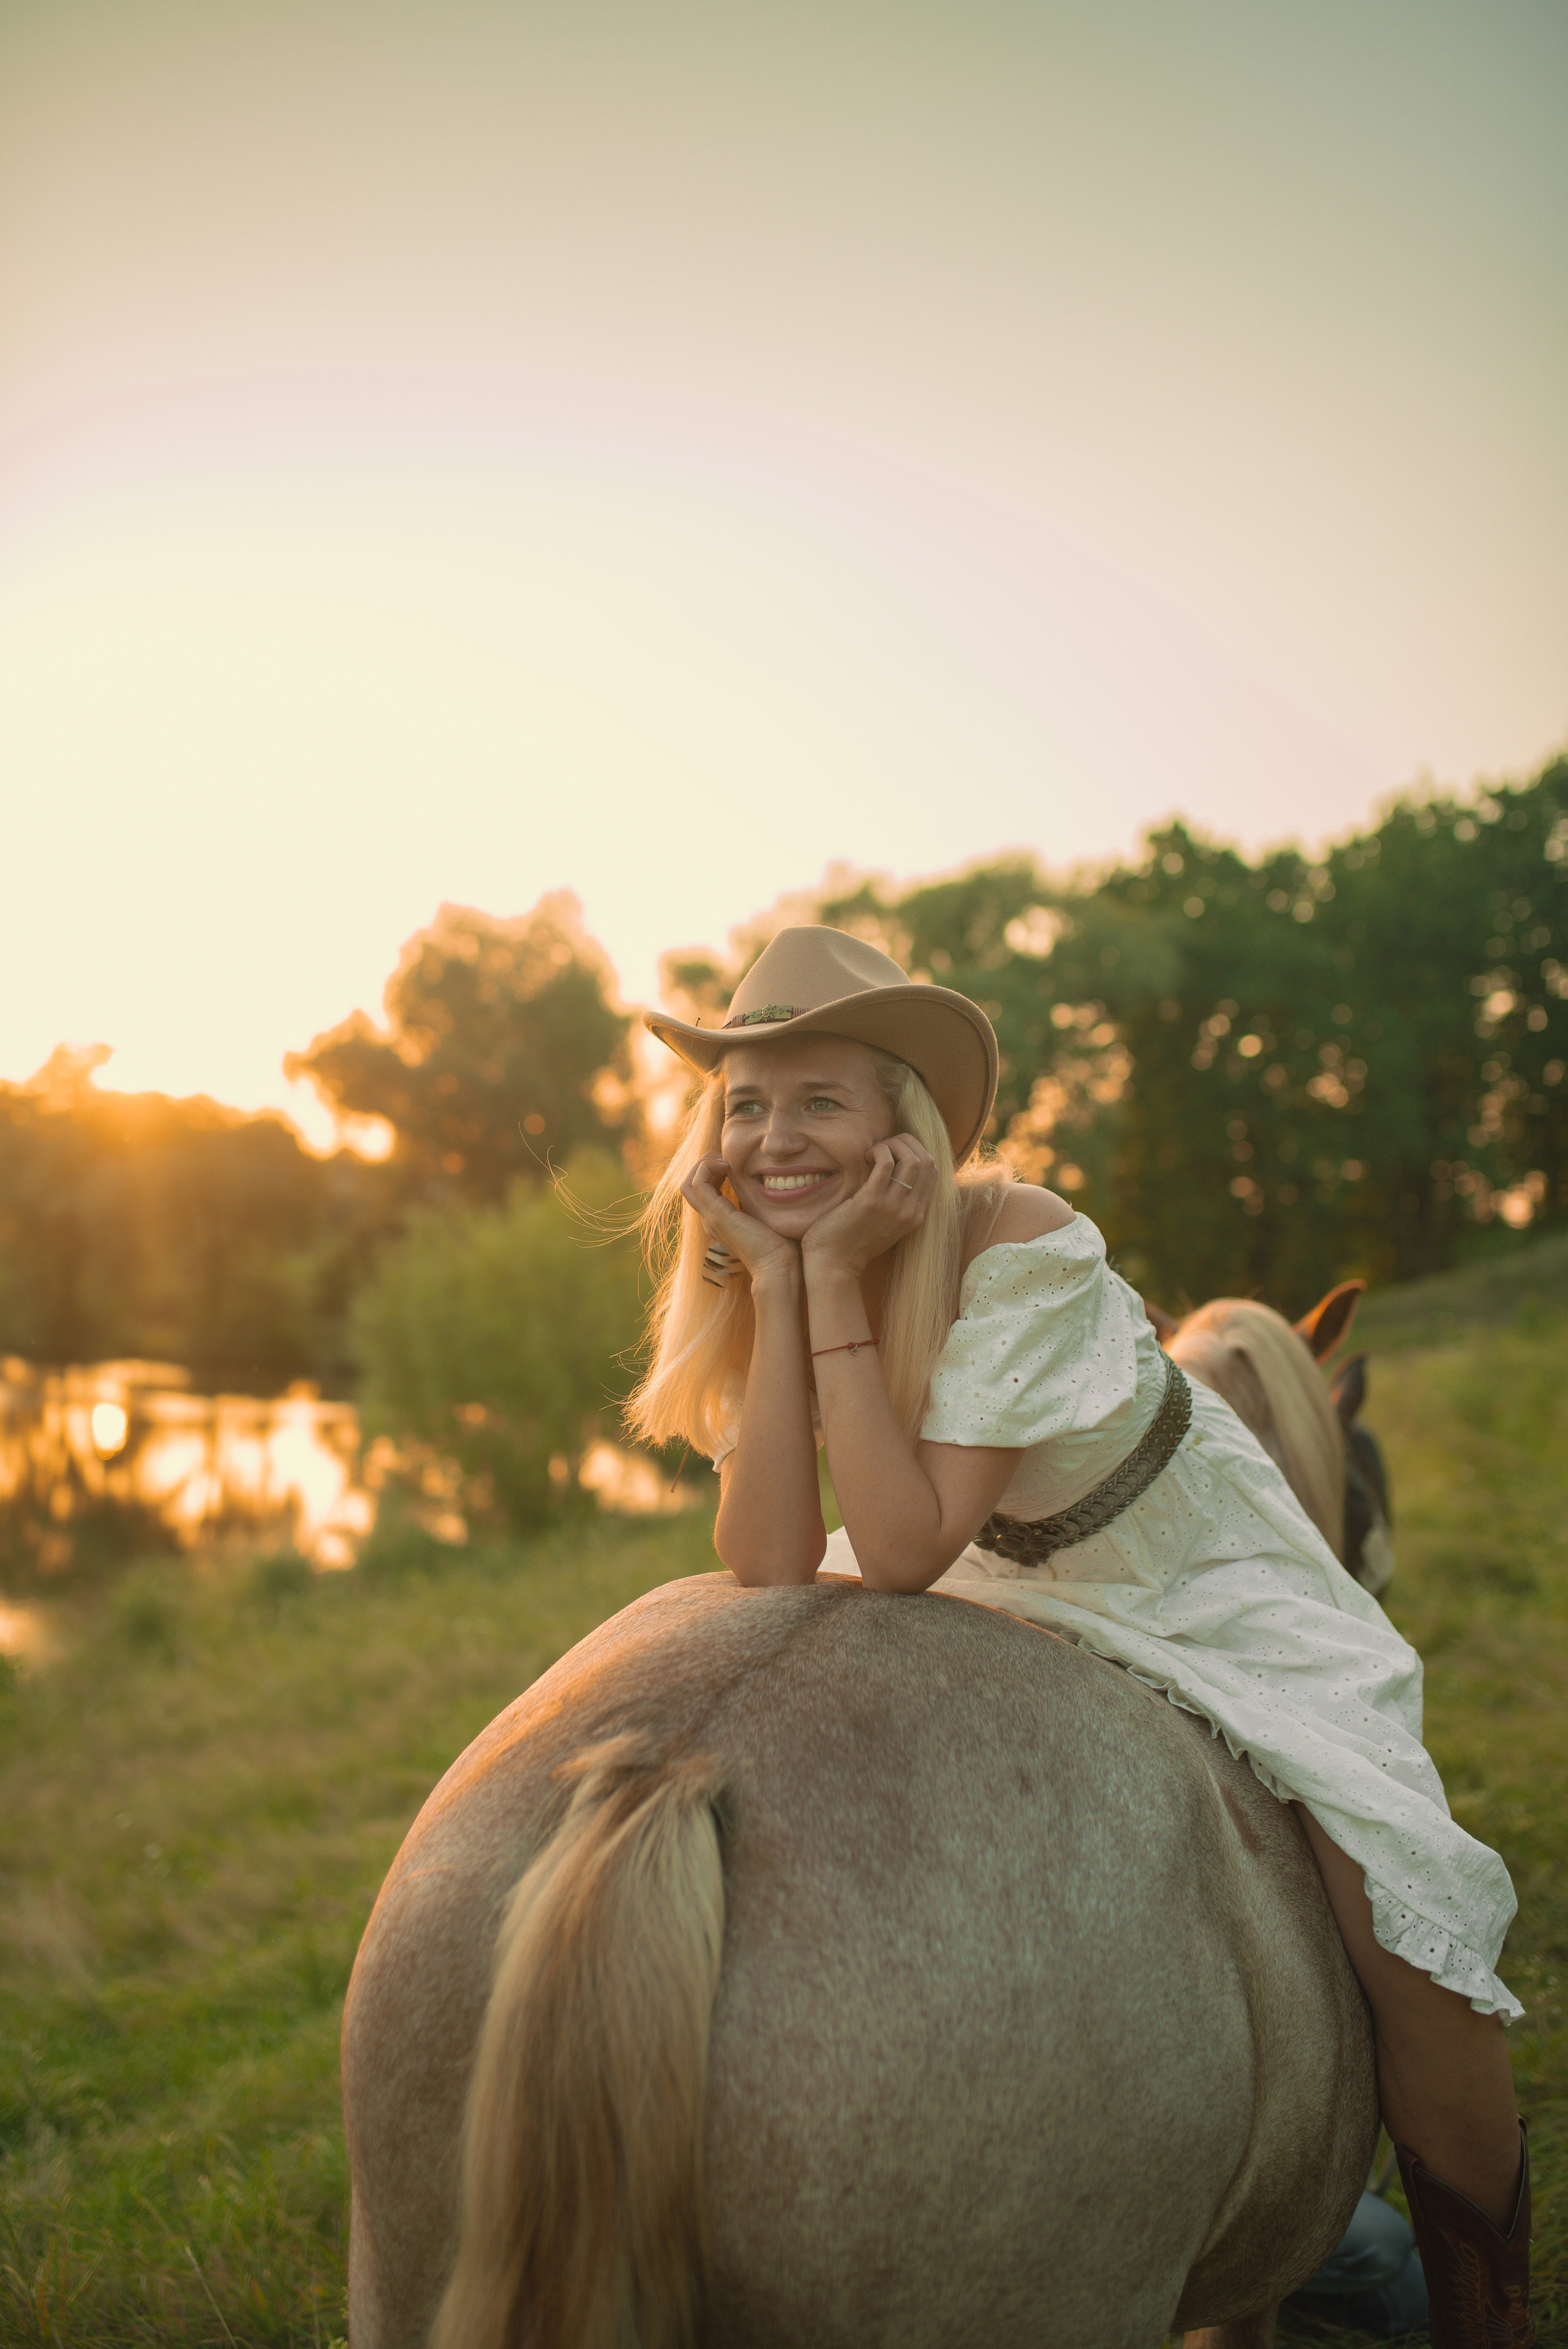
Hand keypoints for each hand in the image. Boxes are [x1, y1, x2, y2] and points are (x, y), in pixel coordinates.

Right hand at [679, 1154, 802, 1287]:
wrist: (778, 1266)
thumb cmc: (780, 1245)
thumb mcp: (765, 1218)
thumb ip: (759, 1205)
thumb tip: (772, 1188)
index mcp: (719, 1220)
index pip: (701, 1190)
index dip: (712, 1170)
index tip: (733, 1164)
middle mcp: (710, 1219)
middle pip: (688, 1185)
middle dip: (704, 1164)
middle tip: (726, 1159)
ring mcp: (710, 1218)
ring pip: (688, 1183)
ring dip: (704, 1164)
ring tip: (726, 1161)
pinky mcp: (717, 1215)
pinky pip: (698, 1183)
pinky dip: (708, 1167)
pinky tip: (729, 1166)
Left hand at [800, 1133, 934, 1278]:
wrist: (833, 1265)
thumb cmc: (851, 1241)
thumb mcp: (883, 1223)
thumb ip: (894, 1202)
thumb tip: (893, 1169)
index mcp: (916, 1216)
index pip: (933, 1172)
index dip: (917, 1151)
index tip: (895, 1151)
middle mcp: (910, 1211)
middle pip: (927, 1161)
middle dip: (907, 1143)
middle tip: (885, 1146)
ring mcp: (893, 1207)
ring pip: (912, 1159)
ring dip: (893, 1144)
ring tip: (875, 1150)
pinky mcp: (871, 1202)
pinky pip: (886, 1163)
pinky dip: (879, 1151)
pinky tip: (865, 1155)